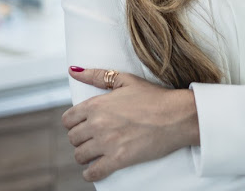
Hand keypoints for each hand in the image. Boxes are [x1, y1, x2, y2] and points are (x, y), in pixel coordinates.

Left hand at [61, 66, 198, 181]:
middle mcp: (97, 124)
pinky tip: (93, 171)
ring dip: (84, 156)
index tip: (80, 125)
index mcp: (97, 104)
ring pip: (80, 155)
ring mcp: (107, 143)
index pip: (68, 119)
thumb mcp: (124, 80)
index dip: (73, 123)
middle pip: (73, 138)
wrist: (176, 116)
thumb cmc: (153, 97)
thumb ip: (96, 75)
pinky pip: (94, 172)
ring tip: (92, 154)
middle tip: (89, 139)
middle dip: (79, 139)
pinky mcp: (118, 159)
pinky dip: (91, 174)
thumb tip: (73, 70)